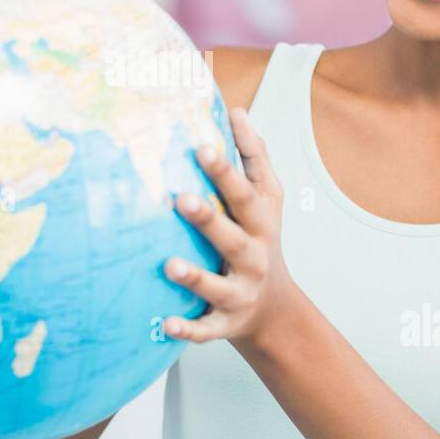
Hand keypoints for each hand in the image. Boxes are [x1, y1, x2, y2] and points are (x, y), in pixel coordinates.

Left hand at [162, 107, 298, 348]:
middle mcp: (254, 258)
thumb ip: (253, 156)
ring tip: (169, 264)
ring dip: (195, 277)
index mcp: (261, 223)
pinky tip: (164, 323)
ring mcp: (240, 293)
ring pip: (218, 287)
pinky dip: (188, 328)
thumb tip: (237, 109)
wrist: (275, 310)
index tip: (202, 145)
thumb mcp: (267, 199)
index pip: (245, 193)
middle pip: (233, 238)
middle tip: (180, 198)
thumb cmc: (260, 239)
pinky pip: (206, 329)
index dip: (226, 170)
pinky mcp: (225, 323)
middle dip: (209, 219)